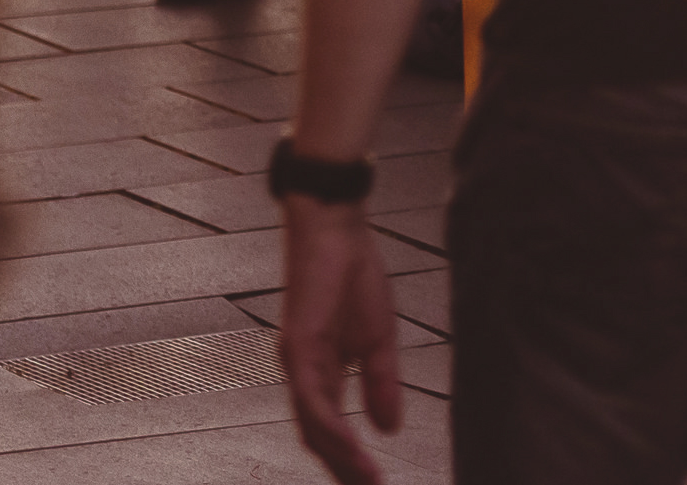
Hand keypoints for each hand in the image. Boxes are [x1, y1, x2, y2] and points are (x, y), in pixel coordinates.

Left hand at [278, 196, 405, 484]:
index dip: (350, 460)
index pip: (330, 429)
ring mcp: (297, 361)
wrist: (336, 227)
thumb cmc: (353, 274)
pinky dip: (330, 425)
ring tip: (364, 479)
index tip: (374, 482)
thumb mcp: (379, 337)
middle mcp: (303, 373)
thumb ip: (381, 383)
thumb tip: (389, 429)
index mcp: (321, 372)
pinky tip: (351, 444)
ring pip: (313, 425)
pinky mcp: (298, 345)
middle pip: (317, 436)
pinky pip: (312, 398)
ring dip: (339, 456)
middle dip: (343, 468)